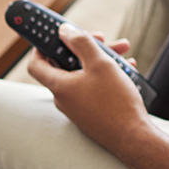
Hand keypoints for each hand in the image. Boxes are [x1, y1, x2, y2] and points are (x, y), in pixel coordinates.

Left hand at [28, 25, 151, 154]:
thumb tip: (65, 31)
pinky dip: (107, 76)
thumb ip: (82, 44)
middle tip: (103, 39)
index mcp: (59, 85)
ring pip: (84, 75)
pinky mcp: (91, 112)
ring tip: (124, 54)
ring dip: (102, 60)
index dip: (42, 46)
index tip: (57, 34)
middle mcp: (64, 97)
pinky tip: (127, 70)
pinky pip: (94, 87)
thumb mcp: (100, 64)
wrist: (132, 136)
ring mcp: (77, 107)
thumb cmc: (115, 101)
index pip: (37, 63)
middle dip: (86, 48)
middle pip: (67, 65)